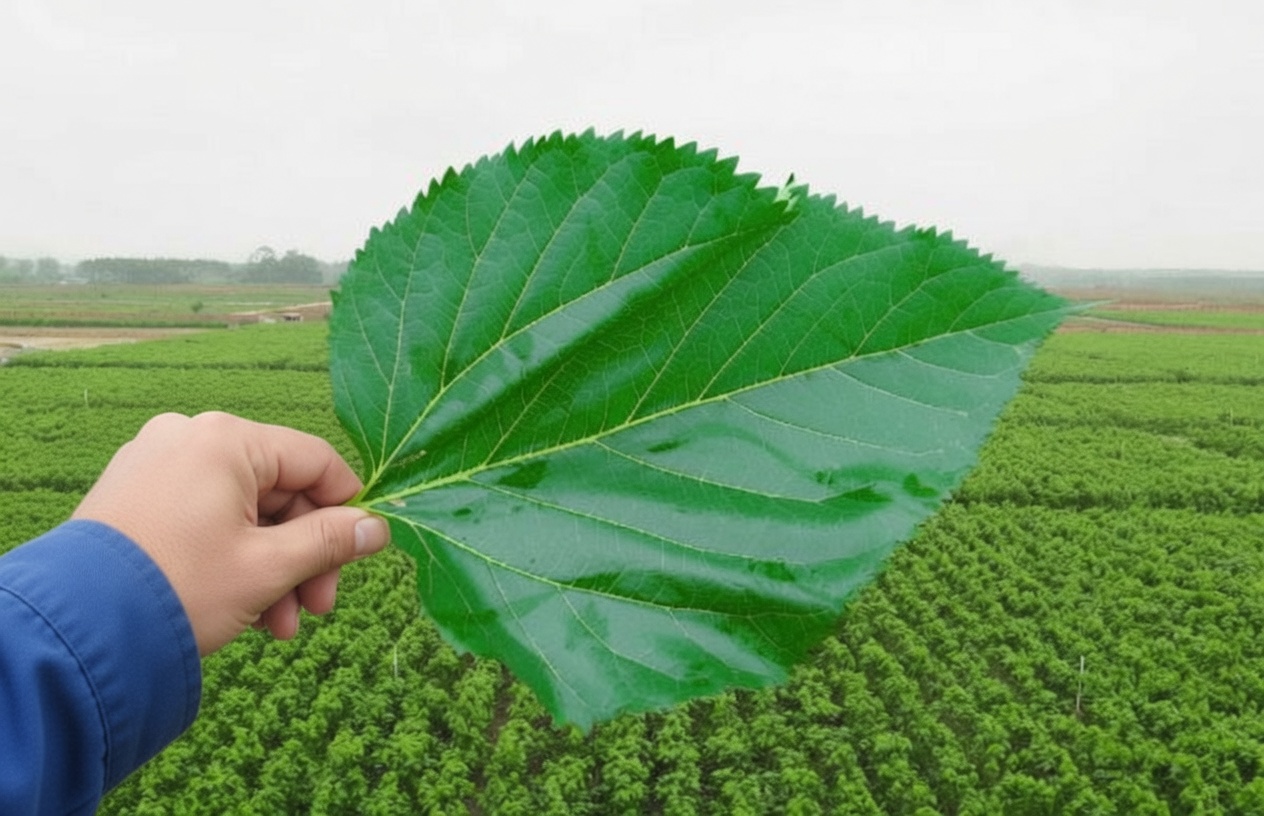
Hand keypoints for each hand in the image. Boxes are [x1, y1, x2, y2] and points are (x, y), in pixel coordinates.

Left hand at [72, 412, 389, 655]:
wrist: (76, 632)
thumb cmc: (179, 588)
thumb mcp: (269, 568)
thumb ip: (330, 542)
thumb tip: (377, 527)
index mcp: (226, 439)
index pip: (316, 461)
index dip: (346, 509)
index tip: (359, 554)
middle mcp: (190, 437)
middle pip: (279, 490)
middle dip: (303, 555)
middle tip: (317, 607)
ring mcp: (157, 465)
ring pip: (243, 511)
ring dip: (272, 567)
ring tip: (278, 626)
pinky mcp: (135, 496)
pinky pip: (205, 518)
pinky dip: (232, 558)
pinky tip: (246, 610)